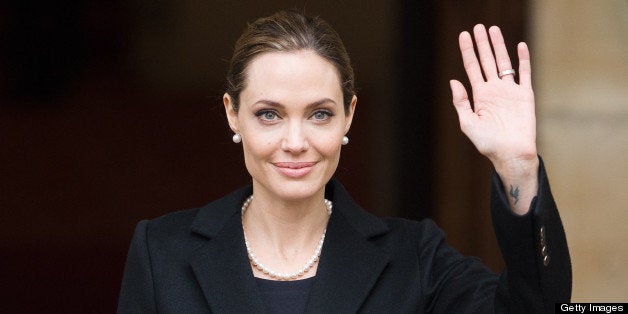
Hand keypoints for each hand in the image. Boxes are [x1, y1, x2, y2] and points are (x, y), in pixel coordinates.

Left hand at [450, 24, 536, 168]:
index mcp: (479, 95)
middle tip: (478, 26)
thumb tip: (453, 81)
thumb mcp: (468, 123)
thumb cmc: (488, 143)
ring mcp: (510, 91)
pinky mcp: (525, 95)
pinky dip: (523, 60)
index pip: (471, 67)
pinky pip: (524, 74)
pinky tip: (520, 46)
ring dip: (498, 46)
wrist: (511, 153)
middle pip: (486, 60)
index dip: (467, 51)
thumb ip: (461, 102)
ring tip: (493, 29)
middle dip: (482, 43)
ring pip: (504, 62)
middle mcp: (494, 90)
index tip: (463, 35)